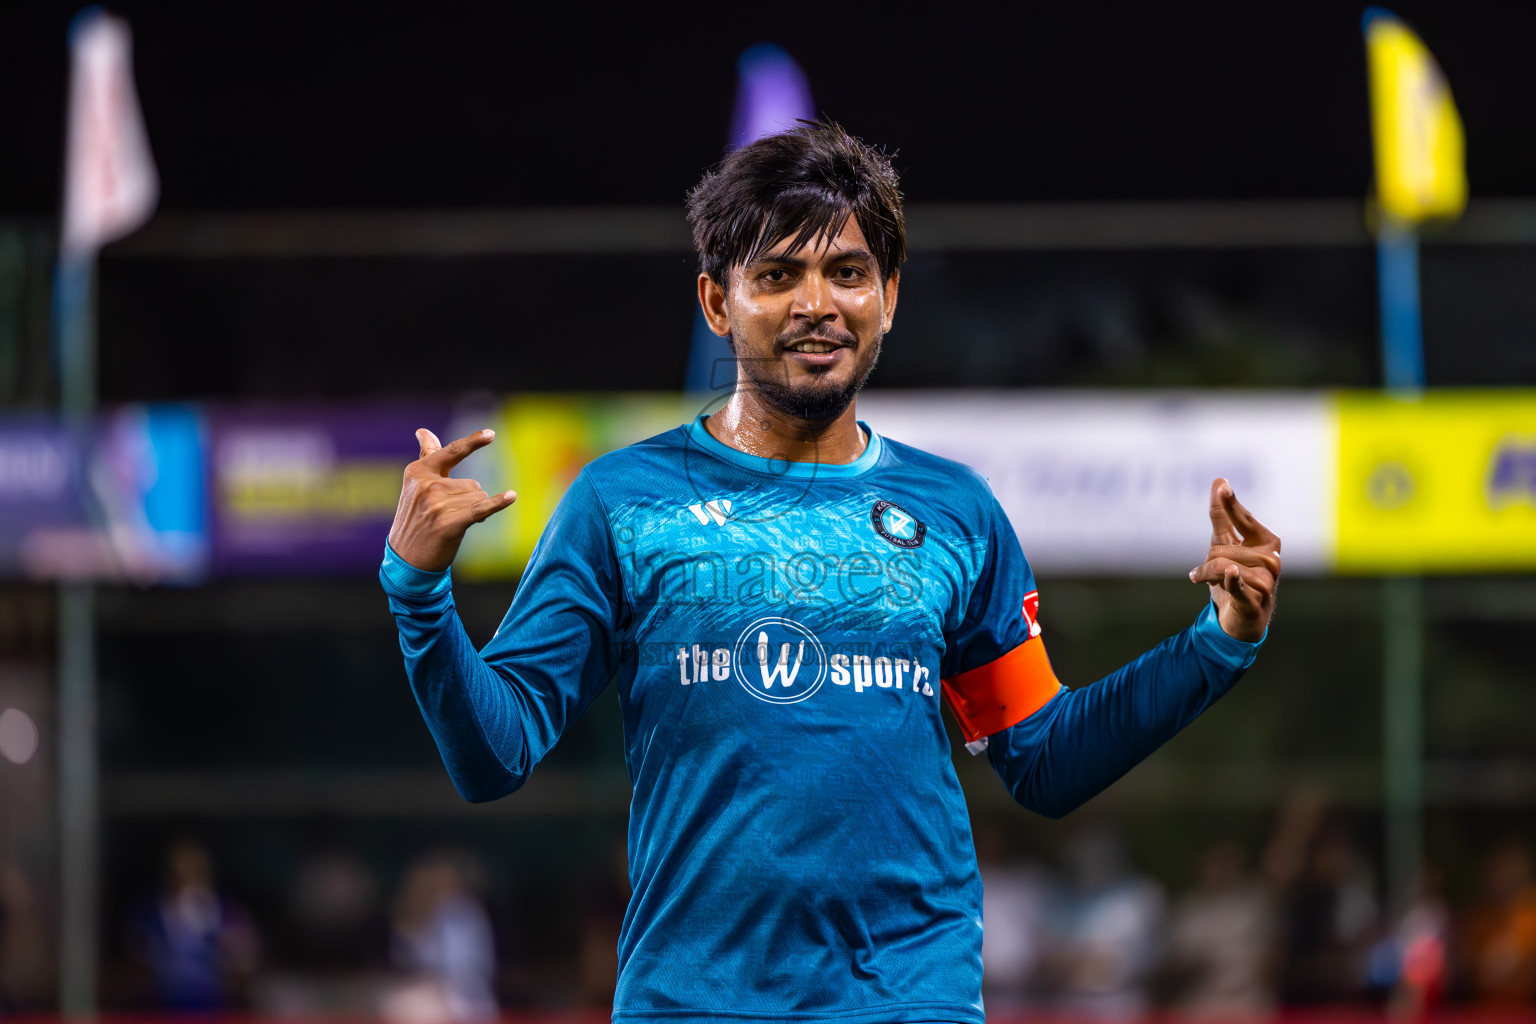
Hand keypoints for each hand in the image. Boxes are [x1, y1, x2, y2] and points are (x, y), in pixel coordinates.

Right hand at [387, 428, 516, 572]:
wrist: (406, 559)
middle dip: (468, 501)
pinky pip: (480, 508)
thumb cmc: (415, 519)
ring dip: (472, 512)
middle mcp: (427, 486)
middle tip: (447, 516)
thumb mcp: (416, 485)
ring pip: (478, 498)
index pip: (452, 452)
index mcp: (418, 472)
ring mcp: (437, 505)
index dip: (473, 442)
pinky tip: (511, 497)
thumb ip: (426, 457)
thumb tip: (423, 430)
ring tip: (450, 524)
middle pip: (473, 484)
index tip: (491, 434)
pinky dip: (497, 504)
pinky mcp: (449, 523)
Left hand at [1189, 478, 1280, 642]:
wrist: (1241, 619)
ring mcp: (1266, 582)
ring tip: (1204, 580)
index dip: (1228, 504)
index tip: (1221, 484)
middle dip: (1208, 559)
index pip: (1242, 518)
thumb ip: (1223, 515)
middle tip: (1206, 571)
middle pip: (1222, 548)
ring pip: (1222, 566)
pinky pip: (1240, 586)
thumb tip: (1220, 480)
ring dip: (1205, 574)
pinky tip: (1231, 572)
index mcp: (1267, 542)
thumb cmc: (1234, 577)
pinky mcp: (1255, 602)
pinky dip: (1234, 580)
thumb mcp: (1225, 545)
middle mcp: (1271, 560)